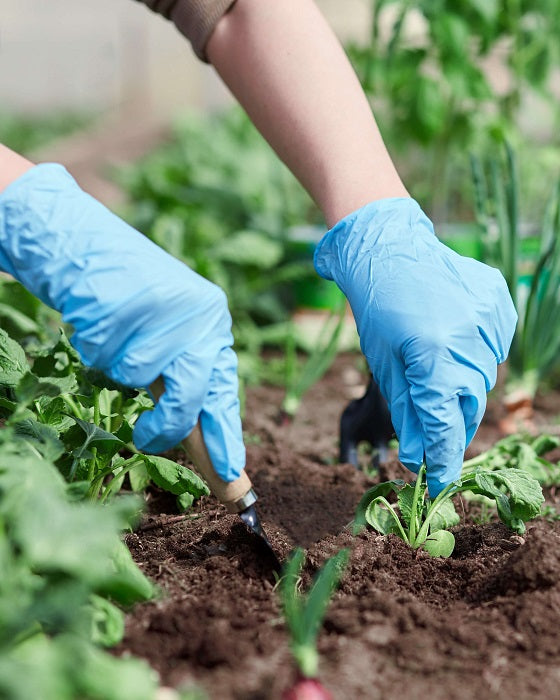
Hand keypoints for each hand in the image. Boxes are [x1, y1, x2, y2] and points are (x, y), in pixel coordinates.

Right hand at [0, 164, 244, 480]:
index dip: (225, 437)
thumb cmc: (130, 302)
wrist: (86, 245)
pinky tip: (100, 317)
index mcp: (215, 325)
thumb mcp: (169, 338)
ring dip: (118, 366)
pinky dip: (96, 346)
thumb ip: (186, 380)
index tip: (232, 478)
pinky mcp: (131, 299)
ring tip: (117, 333)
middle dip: (167, 425)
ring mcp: (168, 307)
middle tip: (145, 440)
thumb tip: (197, 438)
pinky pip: (107, 354)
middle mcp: (202, 314)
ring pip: (139, 374)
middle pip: (191, 392)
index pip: (224, 391)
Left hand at [315, 198, 516, 495]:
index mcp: (432, 353)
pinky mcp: (500, 301)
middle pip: (470, 404)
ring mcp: (489, 316)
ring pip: (485, 377)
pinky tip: (455, 336)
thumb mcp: (384, 365)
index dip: (444, 457)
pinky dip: (477, 353)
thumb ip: (408, 412)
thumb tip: (421, 456)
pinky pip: (496, 347)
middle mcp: (468, 336)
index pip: (446, 423)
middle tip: (437, 428)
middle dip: (452, 423)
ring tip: (439, 361)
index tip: (440, 481)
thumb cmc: (378, 309)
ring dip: (464, 384)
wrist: (390, 248)